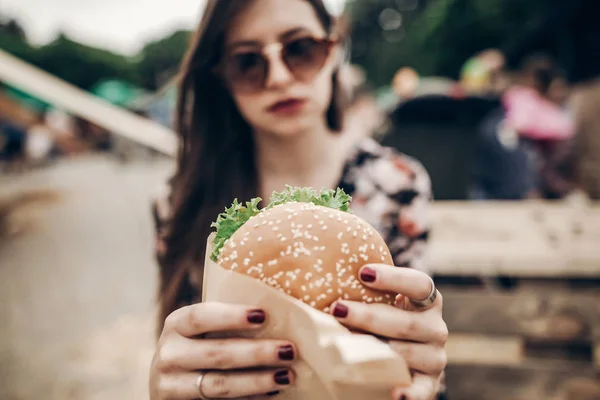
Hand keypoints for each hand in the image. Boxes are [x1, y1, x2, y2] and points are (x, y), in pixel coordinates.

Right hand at [150, 302, 296, 398]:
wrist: (174, 381)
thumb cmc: (201, 345)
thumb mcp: (205, 330)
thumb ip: (231, 323)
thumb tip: (282, 314)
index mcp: (176, 324)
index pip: (200, 316)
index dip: (231, 316)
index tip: (263, 315)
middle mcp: (169, 354)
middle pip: (216, 353)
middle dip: (256, 352)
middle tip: (289, 350)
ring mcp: (171, 385)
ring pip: (219, 384)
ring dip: (257, 380)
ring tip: (287, 375)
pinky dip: (250, 398)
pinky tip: (272, 392)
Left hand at [330, 265, 446, 399]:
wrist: (397, 357)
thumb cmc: (381, 319)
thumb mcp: (379, 300)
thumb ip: (362, 285)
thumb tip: (315, 258)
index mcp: (428, 300)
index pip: (419, 284)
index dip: (393, 278)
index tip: (362, 273)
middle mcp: (436, 328)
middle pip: (406, 322)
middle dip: (368, 316)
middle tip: (337, 309)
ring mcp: (435, 357)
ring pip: (407, 353)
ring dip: (377, 350)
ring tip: (346, 346)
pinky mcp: (430, 383)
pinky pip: (424, 390)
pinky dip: (411, 394)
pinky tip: (395, 393)